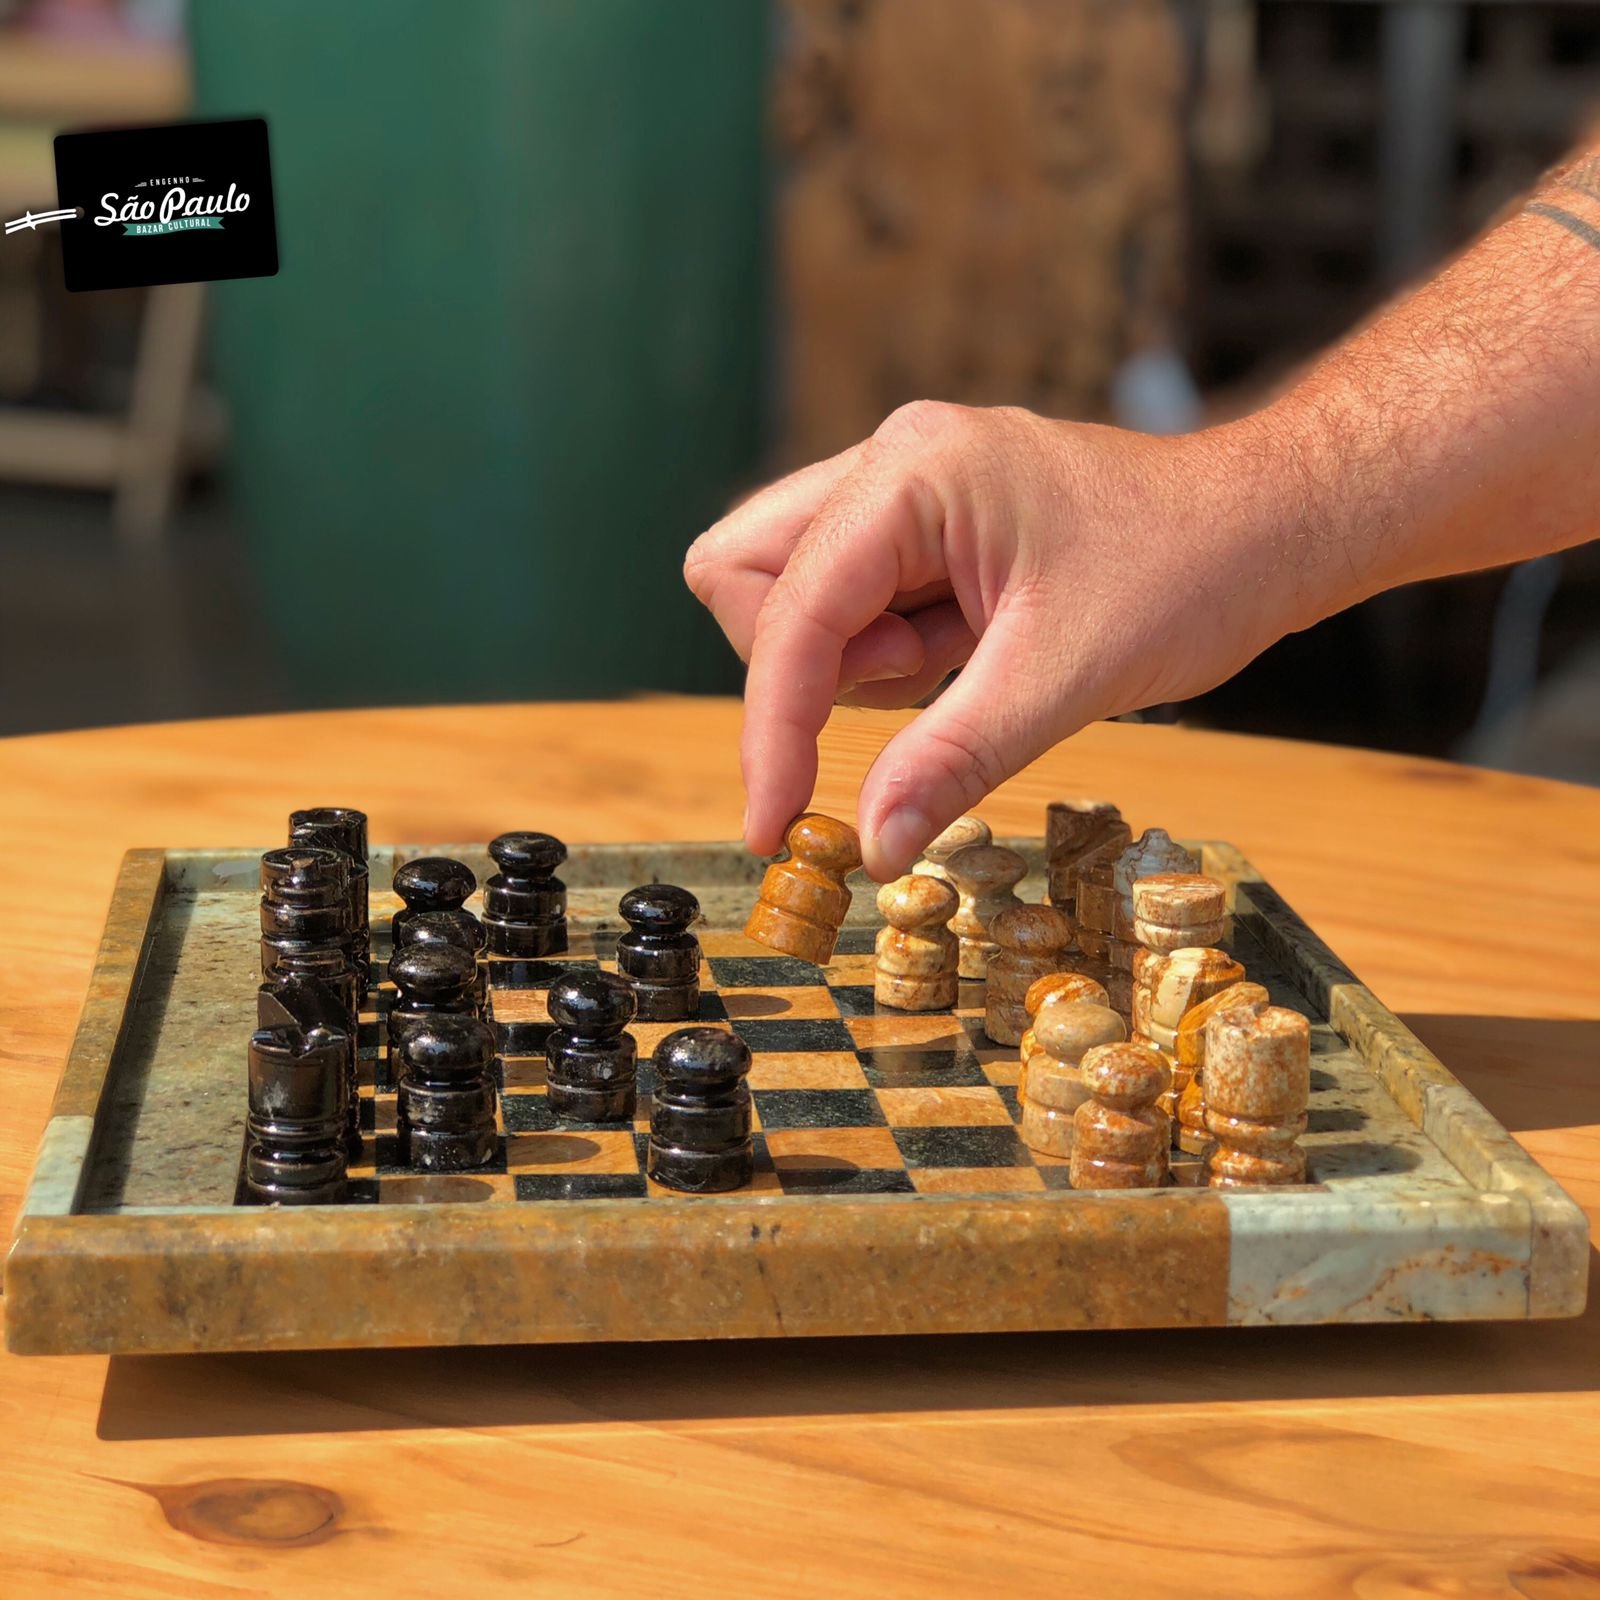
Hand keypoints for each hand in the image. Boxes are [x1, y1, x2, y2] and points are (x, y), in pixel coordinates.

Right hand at [685, 400, 1311, 879]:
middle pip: (746, 574)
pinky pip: (852, 606)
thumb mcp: (1065, 678)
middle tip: (908, 690)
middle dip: (798, 665)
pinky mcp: (925, 527)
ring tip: (967, 661)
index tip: (775, 826)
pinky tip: (972, 651)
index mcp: (913, 472)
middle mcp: (891, 464)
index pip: (787, 610)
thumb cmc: (1191, 571)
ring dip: (854, 663)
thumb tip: (871, 848)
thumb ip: (952, 760)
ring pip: (792, 593)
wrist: (1270, 524)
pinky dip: (889, 657)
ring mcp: (905, 491)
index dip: (772, 728)